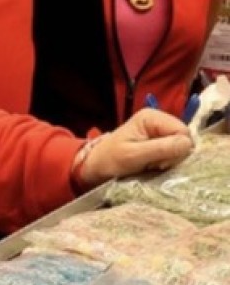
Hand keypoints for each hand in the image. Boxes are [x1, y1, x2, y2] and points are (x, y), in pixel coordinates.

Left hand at [77, 108, 192, 187]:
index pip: (183, 132)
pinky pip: (175, 153)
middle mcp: (158, 120)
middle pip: (184, 139)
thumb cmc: (111, 159)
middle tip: (153, 163)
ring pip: (181, 148)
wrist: (97, 167)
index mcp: (152, 117)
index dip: (176, 149)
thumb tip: (188, 144)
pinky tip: (153, 165)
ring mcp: (159, 132)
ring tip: (151, 164)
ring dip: (169, 160)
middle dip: (172, 155)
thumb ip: (161, 148)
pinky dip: (166, 162)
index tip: (159, 161)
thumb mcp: (134, 155)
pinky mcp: (160, 143)